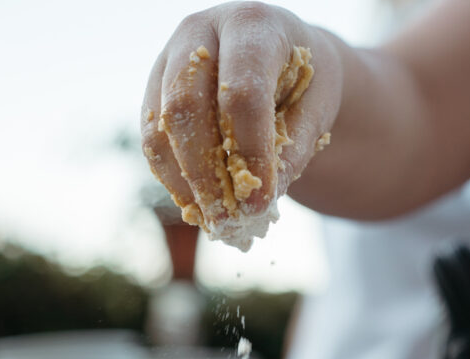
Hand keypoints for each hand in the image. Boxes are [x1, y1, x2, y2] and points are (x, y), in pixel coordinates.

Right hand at [141, 2, 341, 236]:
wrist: (282, 59)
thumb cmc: (305, 84)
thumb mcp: (316, 109)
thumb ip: (294, 149)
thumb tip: (259, 202)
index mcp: (252, 25)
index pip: (241, 92)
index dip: (250, 152)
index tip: (260, 202)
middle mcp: (202, 31)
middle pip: (186, 105)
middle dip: (204, 172)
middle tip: (225, 220)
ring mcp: (170, 59)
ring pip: (159, 126)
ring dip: (183, 182)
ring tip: (211, 221)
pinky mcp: (155, 90)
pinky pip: (152, 141)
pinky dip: (173, 179)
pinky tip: (197, 207)